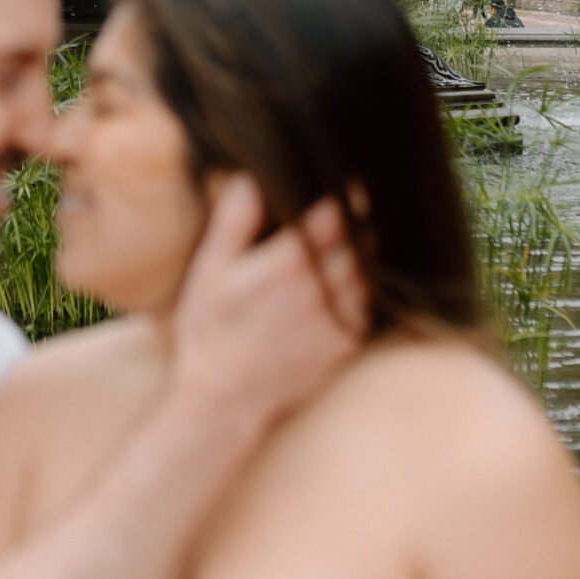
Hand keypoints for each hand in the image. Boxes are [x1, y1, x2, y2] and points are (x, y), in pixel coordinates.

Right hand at [170, 177, 365, 442]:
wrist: (223, 401)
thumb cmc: (211, 331)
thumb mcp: (210, 270)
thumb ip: (234, 220)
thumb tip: (249, 177)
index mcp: (294, 261)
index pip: (340, 212)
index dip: (345, 195)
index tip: (344, 186)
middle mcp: (326, 287)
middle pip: (363, 242)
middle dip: (357, 227)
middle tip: (344, 219)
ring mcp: (340, 320)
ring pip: (369, 277)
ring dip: (361, 262)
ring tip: (344, 253)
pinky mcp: (345, 347)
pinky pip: (366, 311)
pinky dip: (359, 298)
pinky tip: (338, 295)